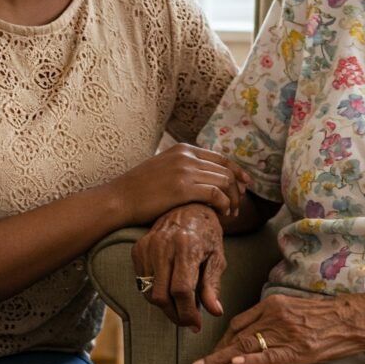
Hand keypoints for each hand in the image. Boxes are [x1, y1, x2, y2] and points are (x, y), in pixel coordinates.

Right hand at [110, 144, 250, 225]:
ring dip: (232, 199)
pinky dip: (224, 204)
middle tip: (238, 205)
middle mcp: (186, 156)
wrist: (119, 199)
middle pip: (225, 170)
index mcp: (183, 149)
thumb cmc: (139, 190)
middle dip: (237, 189)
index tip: (245, 184)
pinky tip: (222, 214)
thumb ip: (182, 167)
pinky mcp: (183, 187)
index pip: (220, 158)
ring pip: (223, 182)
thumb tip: (202, 178)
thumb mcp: (163, 168)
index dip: (236, 171)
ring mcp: (185, 170)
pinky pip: (215, 194)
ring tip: (230, 214)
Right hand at [132, 204, 225, 330]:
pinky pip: (142, 282)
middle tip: (188, 320)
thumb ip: (213, 285)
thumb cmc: (207, 233)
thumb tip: (215, 312)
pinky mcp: (138, 248)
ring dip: (165, 306)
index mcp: (186, 246)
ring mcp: (148, 246)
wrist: (188, 207)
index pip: (182, 290)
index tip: (196, 325)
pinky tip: (168, 289)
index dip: (188, 313)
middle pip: (161, 296)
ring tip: (180, 307)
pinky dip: (154, 291)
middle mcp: (163, 245)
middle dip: (175, 315)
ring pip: (149, 292)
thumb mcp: (217, 257)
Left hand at [192, 292, 364, 363]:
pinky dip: (250, 362)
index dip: (223, 339)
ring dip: (221, 359)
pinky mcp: (298, 350)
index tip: (214, 352)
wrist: (353, 318)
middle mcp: (275, 315)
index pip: (238, 322)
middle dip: (217, 351)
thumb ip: (274, 317)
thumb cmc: (326, 315)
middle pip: (237, 334)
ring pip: (246, 346)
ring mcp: (285, 332)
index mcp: (273, 304)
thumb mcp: (295, 309)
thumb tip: (256, 333)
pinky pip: (269, 356)